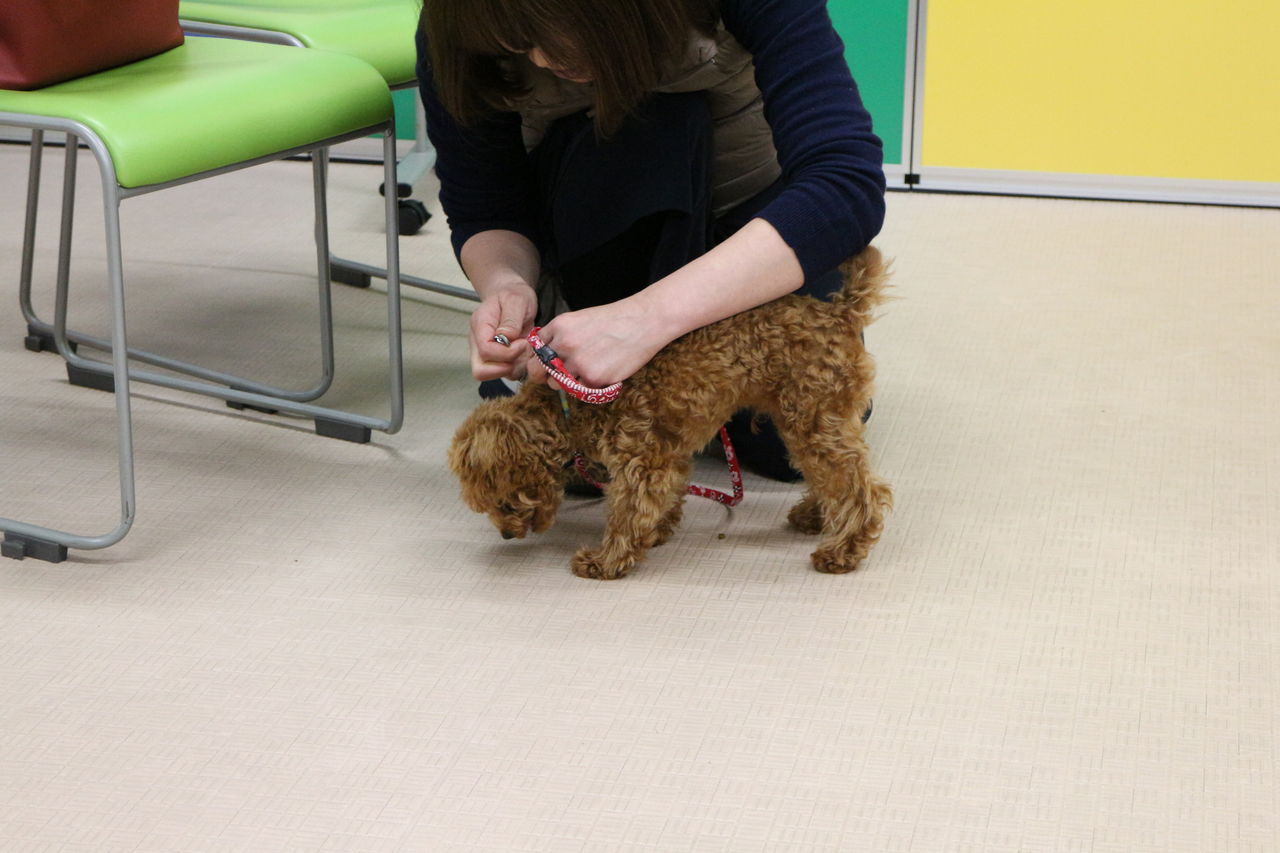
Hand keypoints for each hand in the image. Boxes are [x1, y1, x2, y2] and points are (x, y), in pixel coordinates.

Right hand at [469, 284, 537, 380]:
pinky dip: (518, 368)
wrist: (512, 295)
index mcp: (480, 325)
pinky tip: (525, 354)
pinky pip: (504, 373)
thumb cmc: (513, 295)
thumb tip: (506, 338)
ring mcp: (485, 352)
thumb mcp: (517, 300)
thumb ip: (511, 320)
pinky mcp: (496, 359)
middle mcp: (478, 342)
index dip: (506, 352)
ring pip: (492, 375)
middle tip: (520, 354)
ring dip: (513, 368)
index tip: (522, 342)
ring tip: (524, 351)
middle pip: (480, 370)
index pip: (485, 350)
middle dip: (504, 368)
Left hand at [523, 298, 674, 388]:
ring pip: (556, 384)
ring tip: (585, 372)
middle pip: (538, 370)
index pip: (535, 349)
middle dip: (543, 375)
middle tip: (555, 376)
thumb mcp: (580, 319)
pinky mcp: (593, 378)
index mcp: (559, 326)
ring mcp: (578, 362)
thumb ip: (561, 335)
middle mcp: (564, 344)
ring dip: (566, 383)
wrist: (642, 323)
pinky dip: (586, 386)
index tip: (547, 363)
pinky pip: (578, 390)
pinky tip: (599, 373)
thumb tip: (546, 356)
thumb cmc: (614, 321)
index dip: (540, 358)